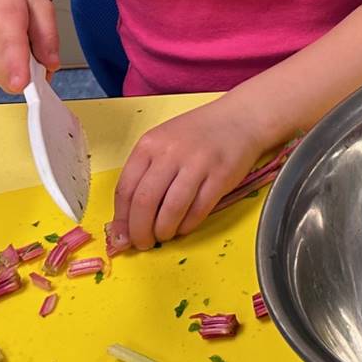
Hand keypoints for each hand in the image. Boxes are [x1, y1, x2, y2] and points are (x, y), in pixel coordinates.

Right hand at [0, 0, 60, 93]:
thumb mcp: (38, 3)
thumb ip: (49, 36)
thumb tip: (51, 64)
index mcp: (1, 19)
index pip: (10, 57)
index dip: (20, 75)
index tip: (25, 85)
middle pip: (10, 80)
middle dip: (28, 73)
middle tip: (32, 52)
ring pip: (2, 80)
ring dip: (11, 67)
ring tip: (7, 40)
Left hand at [114, 97, 268, 248]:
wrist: (240, 119)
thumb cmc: (199, 134)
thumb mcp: (163, 143)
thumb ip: (144, 175)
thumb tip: (127, 219)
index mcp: (149, 144)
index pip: (125, 189)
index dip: (121, 219)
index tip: (122, 235)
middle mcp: (170, 153)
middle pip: (145, 202)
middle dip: (140, 231)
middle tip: (142, 243)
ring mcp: (197, 164)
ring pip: (171, 210)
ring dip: (164, 231)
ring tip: (164, 235)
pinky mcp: (221, 176)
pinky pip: (199, 210)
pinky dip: (188, 225)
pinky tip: (184, 226)